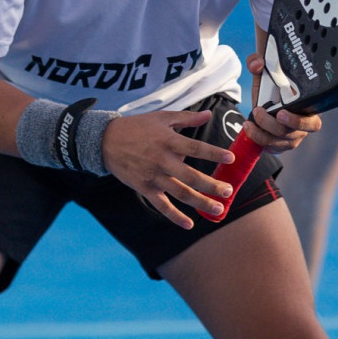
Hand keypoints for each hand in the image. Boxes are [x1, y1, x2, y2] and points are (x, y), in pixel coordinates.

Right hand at [99, 109, 234, 229]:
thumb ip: (187, 118)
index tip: (231, 158)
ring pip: (180, 193)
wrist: (106, 141)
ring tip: (218, 209)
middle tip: (228, 191)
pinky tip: (188, 224)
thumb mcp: (161, 118)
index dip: (213, 153)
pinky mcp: (145, 188)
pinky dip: (175, 216)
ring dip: (200, 202)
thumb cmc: (136, 127)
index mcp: (168, 141)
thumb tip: (209, 114)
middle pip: (191, 176)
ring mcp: (153, 176)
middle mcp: (162, 160)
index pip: (195, 148)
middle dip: (212, 185)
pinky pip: (161, 205)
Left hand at [243, 53, 317, 150]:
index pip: (312, 123)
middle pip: (291, 134)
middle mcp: (303, 127)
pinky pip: (272, 148)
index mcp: (309, 110)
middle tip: (258, 112)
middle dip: (272, 125)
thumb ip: (259, 60)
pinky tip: (249, 131)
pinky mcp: (280, 144)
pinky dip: (259, 142)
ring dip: (262, 135)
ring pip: (280, 143)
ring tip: (248, 124)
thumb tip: (257, 65)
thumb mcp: (267, 68)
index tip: (280, 113)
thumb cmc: (275, 82)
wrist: (269, 93)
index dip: (297, 122)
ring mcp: (292, 137)